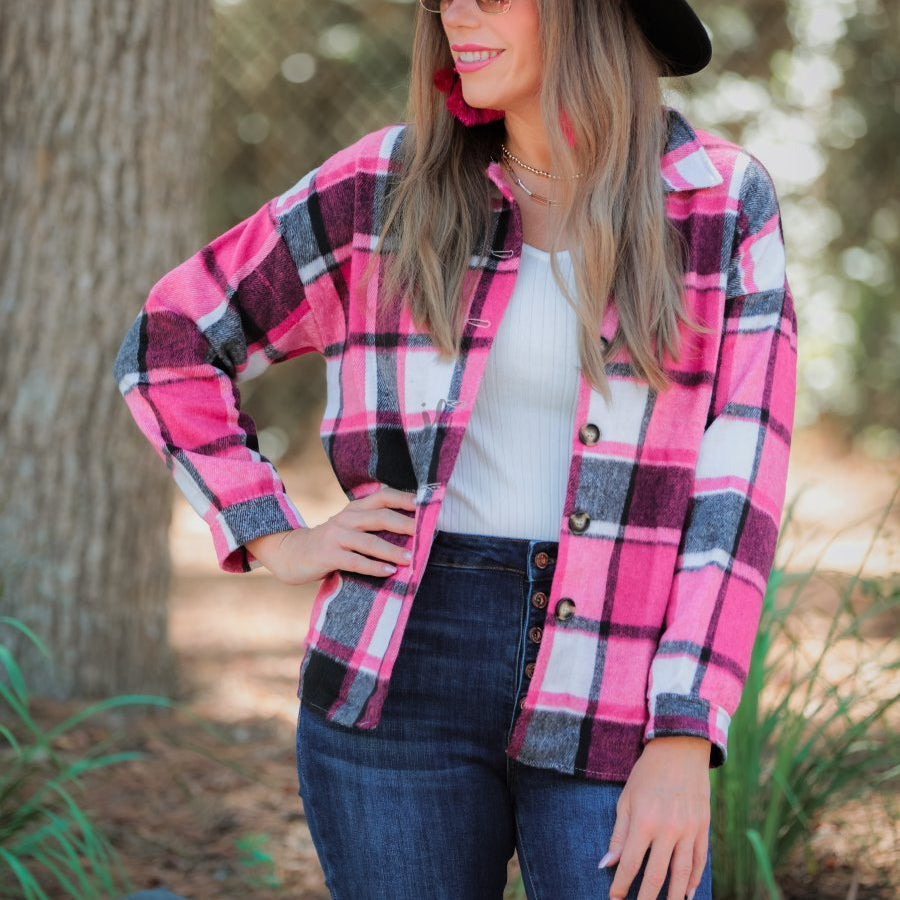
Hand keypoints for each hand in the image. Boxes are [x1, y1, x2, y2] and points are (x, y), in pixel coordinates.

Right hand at [244, 485, 417, 585]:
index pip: (382, 496)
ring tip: (410, 559)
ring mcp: (336, 536)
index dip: (404, 499)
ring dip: (392, 550)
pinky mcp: (328, 555)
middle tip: (425, 534)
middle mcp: (346, 518)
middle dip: (405, 525)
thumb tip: (412, 533)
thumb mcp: (349, 527)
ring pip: (369, 541)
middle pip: (380, 516)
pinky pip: (355, 561)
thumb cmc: (330, 542)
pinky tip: (388, 572)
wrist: (290, 553)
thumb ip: (372, 525)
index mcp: (355, 508)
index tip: (425, 505)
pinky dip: (373, 566)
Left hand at [600, 736, 710, 899]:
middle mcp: (668, 829)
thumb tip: (607, 864)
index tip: (614, 897)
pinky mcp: (704, 827)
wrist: (679, 749)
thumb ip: (619, 834)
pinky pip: (700, 860)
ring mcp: (690, 830)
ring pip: (682, 874)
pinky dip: (694, 879)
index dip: (621, 884)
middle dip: (646, 898)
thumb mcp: (626, 799)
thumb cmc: (646, 774)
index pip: (631, 863)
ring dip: (674, 896)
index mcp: (644, 821)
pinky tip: (688, 893)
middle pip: (657, 875)